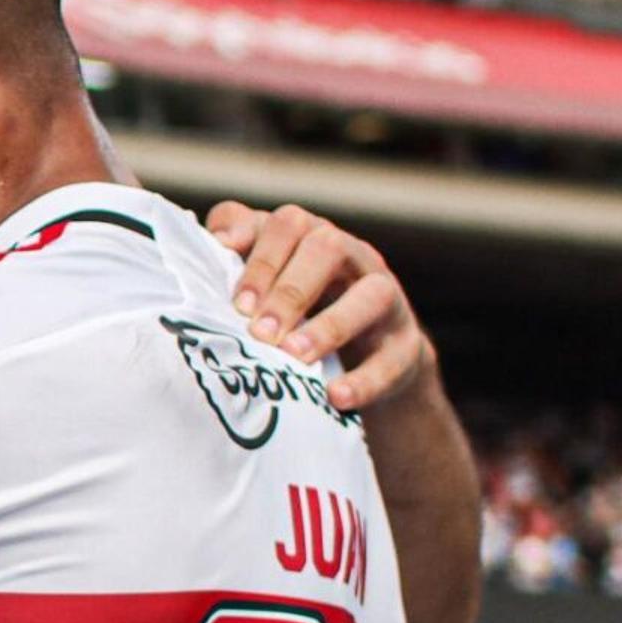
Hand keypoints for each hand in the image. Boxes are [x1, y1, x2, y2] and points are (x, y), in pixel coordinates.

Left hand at [206, 202, 438, 417]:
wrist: (371, 357)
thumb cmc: (303, 310)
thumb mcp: (269, 280)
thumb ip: (240, 251)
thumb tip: (214, 242)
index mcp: (314, 237)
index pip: (289, 225)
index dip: (261, 259)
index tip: (237, 303)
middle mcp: (354, 258)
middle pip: (328, 248)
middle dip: (290, 290)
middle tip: (259, 331)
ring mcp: (387, 299)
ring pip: (370, 296)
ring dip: (329, 326)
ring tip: (295, 355)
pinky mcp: (407, 346)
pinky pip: (394, 358)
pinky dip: (365, 380)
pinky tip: (336, 396)